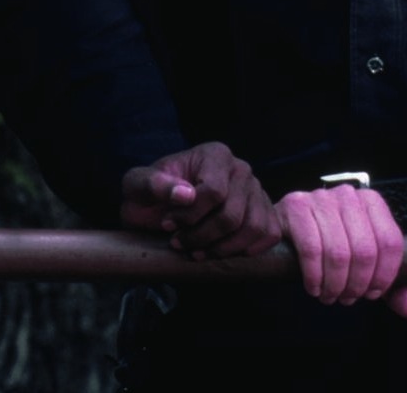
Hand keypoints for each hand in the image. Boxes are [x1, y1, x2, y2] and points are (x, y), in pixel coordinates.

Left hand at [118, 141, 279, 258]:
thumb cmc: (149, 195)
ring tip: (198, 251)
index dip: (190, 216)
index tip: (168, 223)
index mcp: (215, 154)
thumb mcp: (137, 186)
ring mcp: (257, 190)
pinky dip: (248, 249)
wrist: (159, 208)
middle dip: (202, 237)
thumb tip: (185, 194)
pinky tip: (223, 252)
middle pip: (231, 215)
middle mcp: (241, 168)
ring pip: (252, 228)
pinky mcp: (265, 211)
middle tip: (179, 243)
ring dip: (222, 249)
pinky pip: (269, 234)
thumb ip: (153, 184)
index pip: (214, 191)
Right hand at [277, 185, 406, 318]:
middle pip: (365, 250)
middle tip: (348, 299)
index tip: (372, 294)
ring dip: (335, 285)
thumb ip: (391, 286)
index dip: (384, 275)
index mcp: (371, 202)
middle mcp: (348, 194)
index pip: (390, 242)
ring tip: (330, 296)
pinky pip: (311, 249)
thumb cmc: (331, 244)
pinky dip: (315, 276)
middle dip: (357, 284)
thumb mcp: (364, 263)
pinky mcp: (296, 206)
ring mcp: (321, 197)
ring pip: (338, 252)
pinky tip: (314, 287)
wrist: (289, 227)